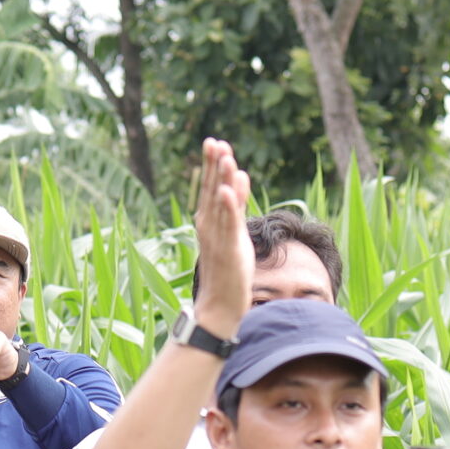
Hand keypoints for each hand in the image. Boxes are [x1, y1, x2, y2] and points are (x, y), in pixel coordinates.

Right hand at [188, 138, 253, 335]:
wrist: (221, 306)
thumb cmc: (228, 271)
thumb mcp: (235, 233)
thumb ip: (237, 206)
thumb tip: (241, 175)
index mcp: (208, 222)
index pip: (210, 188)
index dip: (212, 165)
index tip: (214, 142)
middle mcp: (208, 228)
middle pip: (210, 191)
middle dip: (213, 166)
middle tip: (214, 141)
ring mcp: (216, 239)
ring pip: (219, 205)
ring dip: (222, 180)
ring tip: (226, 158)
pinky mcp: (228, 251)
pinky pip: (227, 226)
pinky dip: (227, 207)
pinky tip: (226, 190)